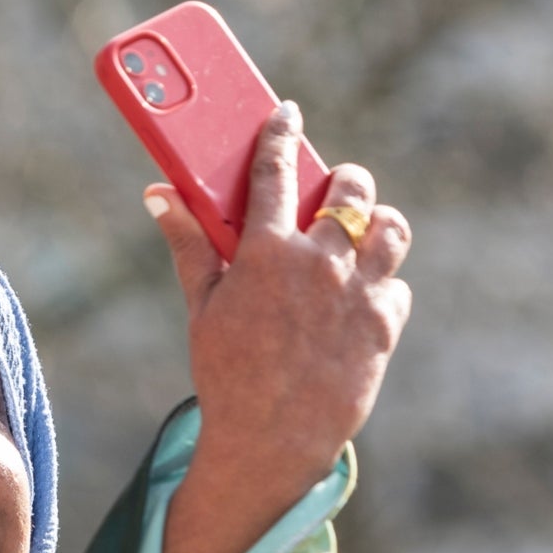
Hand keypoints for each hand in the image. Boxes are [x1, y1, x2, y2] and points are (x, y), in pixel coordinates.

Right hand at [147, 100, 410, 552]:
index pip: (275, 170)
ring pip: (390, 228)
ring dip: (377, 224)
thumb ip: (189, 245)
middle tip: (335, 190)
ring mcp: (358, 292)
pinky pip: (396, 283)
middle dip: (345, 181)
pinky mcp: (385, 323)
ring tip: (360, 237)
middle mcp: (320, 264)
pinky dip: (381, 284)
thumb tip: (157, 195)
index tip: (286, 113)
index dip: (281, 134)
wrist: (273, 439)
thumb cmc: (227, 371)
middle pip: (351, 190)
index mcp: (266, 253)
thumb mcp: (202, 305)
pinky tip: (359, 299)